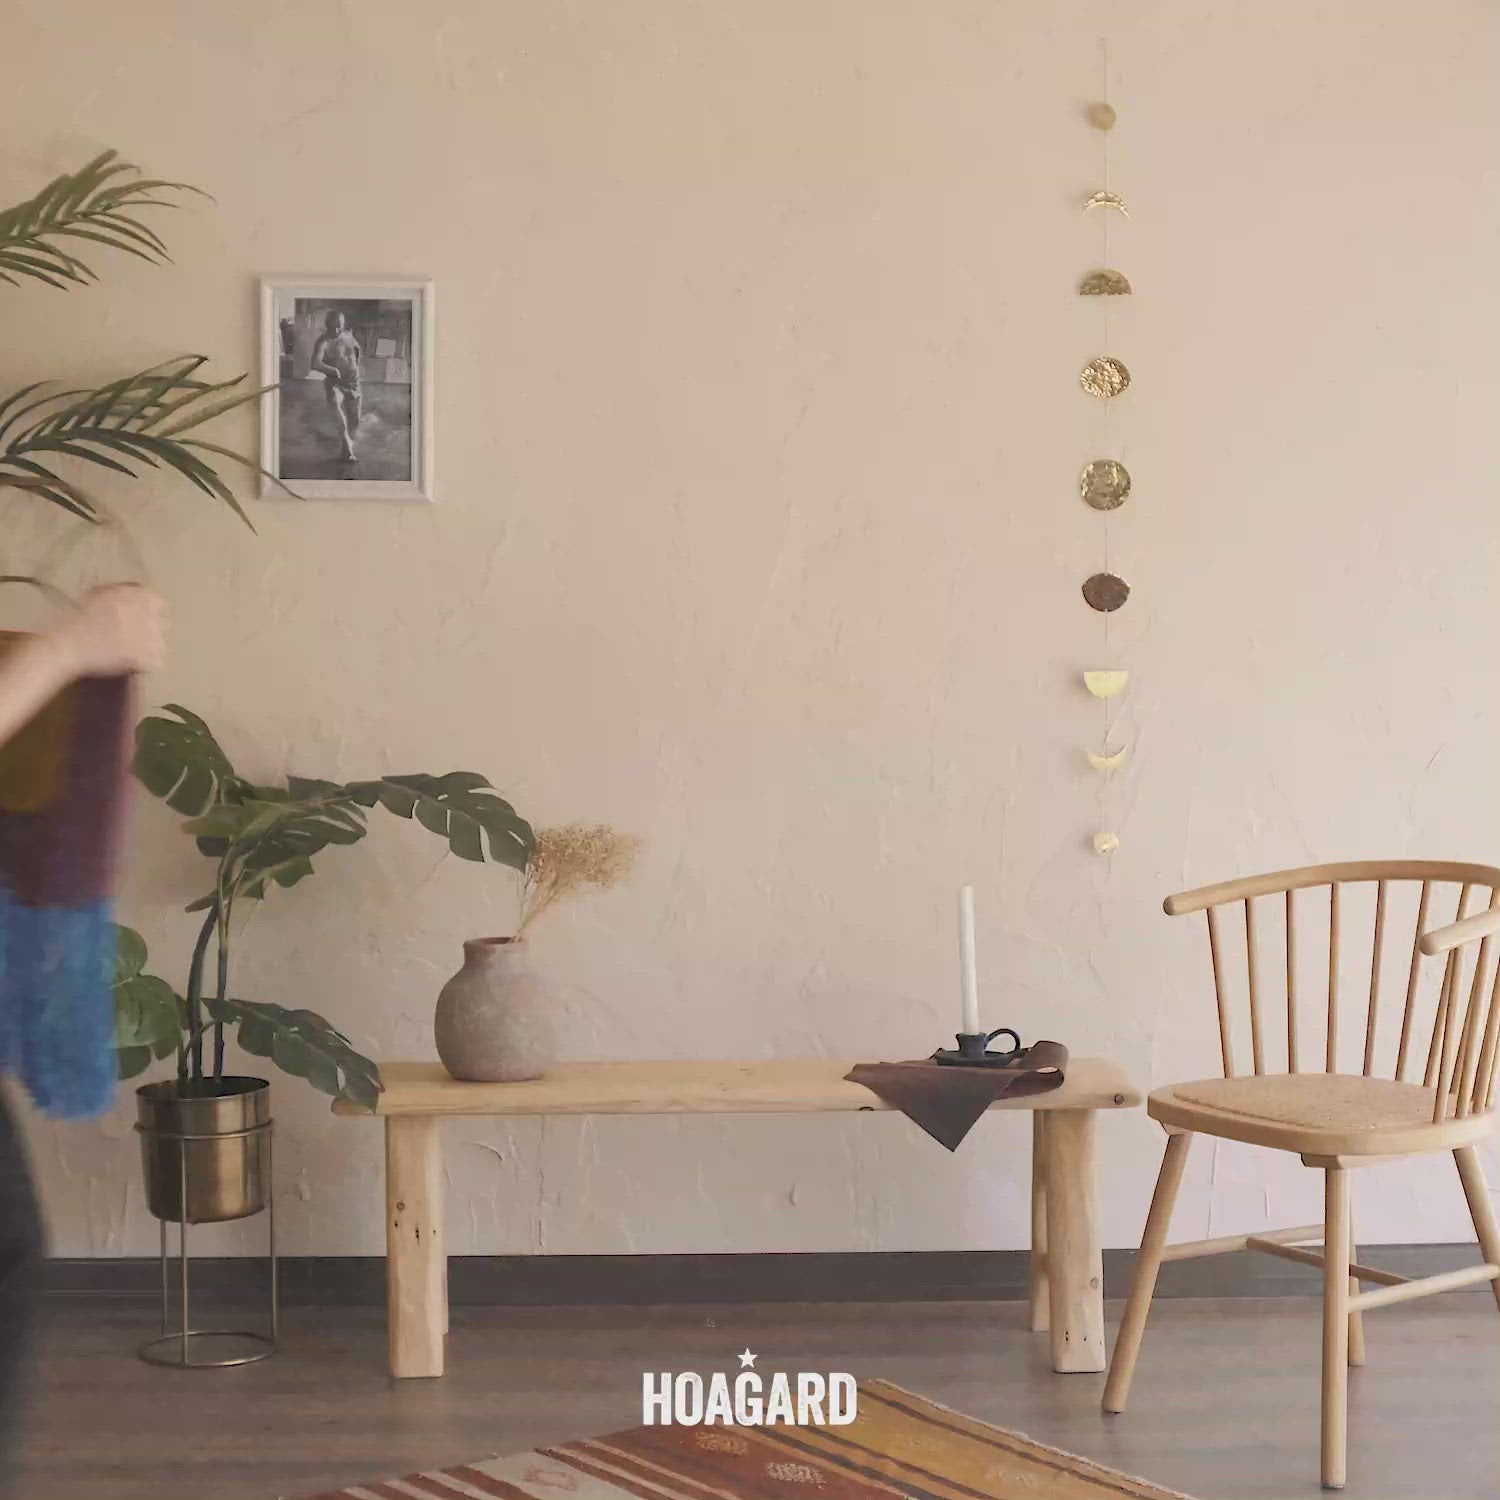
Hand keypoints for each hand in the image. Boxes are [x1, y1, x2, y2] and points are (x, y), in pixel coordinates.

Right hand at [49, 584, 166, 675]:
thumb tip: (133, 595)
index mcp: (140, 597)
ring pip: (161, 645)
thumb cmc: (78, 617)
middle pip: (163, 624)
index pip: (159, 603)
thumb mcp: (100, 595)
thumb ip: (121, 594)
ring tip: (131, 652)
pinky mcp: (148, 660)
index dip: (150, 611)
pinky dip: (146, 665)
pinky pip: (157, 664)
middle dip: (151, 629)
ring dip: (150, 649)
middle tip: (133, 636)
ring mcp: (152, 640)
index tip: (140, 617)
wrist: (70, 643)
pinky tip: (131, 665)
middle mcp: (151, 617)